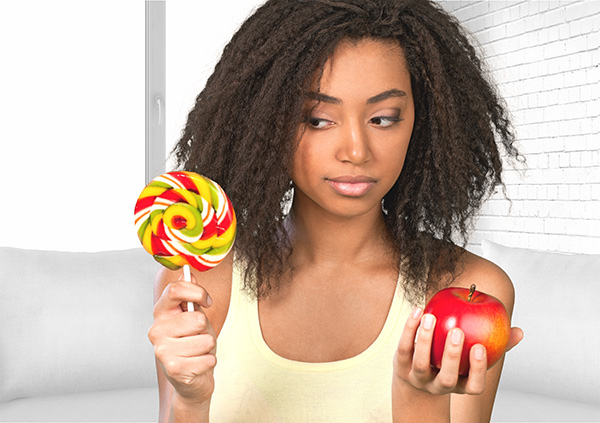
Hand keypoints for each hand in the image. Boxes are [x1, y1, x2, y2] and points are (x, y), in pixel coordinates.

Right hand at [147, 274, 216, 404]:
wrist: (190, 379)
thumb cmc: (193, 344)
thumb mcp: (194, 316)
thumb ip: (191, 296)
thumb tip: (188, 273)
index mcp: (161, 313)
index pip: (176, 290)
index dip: (198, 292)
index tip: (207, 302)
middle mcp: (156, 331)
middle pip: (197, 318)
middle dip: (206, 329)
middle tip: (198, 337)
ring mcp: (162, 351)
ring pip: (205, 340)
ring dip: (208, 347)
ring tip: (198, 352)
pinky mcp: (174, 370)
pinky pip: (208, 359)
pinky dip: (209, 362)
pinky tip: (198, 365)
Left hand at [394, 308, 489, 395]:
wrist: (414, 375)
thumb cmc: (451, 361)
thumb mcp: (470, 357)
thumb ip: (495, 346)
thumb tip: (518, 332)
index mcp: (460, 385)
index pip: (473, 386)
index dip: (477, 370)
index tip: (480, 347)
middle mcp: (439, 386)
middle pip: (446, 378)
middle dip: (452, 356)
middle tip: (457, 331)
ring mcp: (418, 378)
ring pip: (421, 363)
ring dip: (425, 339)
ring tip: (431, 317)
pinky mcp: (401, 365)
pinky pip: (404, 347)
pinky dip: (410, 328)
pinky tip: (418, 311)